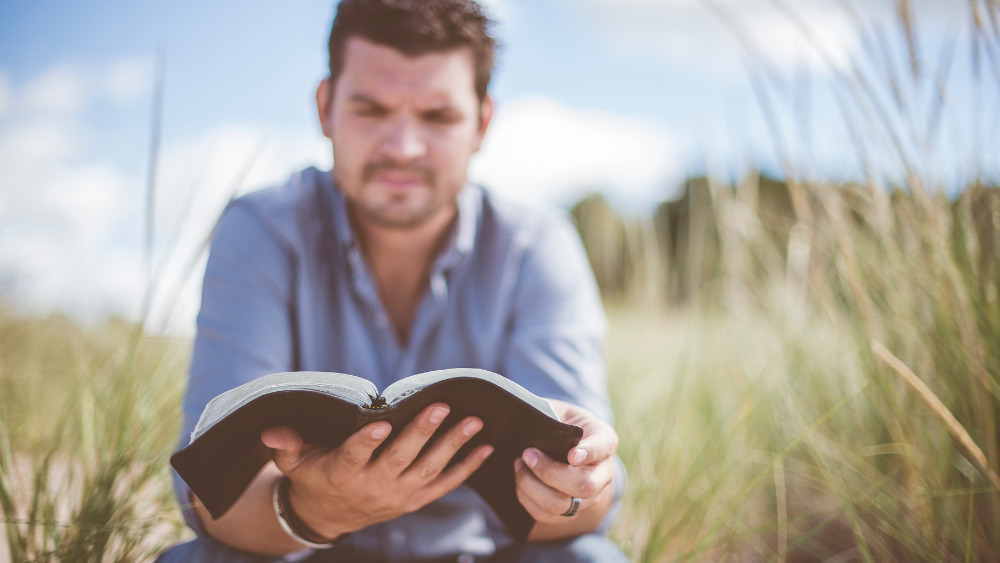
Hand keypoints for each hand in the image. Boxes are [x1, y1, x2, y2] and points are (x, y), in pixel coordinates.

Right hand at [260, 402, 493, 539]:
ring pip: (428, 469)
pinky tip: (485, 448)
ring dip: (453, 445)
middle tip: (441, 406)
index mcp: (342, 472)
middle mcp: (373, 485)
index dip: (366, 441)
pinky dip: (466, 468)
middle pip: (400, 458)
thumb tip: (271, 431)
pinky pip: (444, 484)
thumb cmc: (312, 475)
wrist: (328, 515)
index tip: (379, 424)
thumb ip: (286, 444)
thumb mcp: (293, 461)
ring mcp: (398, 494)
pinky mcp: (415, 499)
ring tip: (474, 422)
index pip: (354, 456)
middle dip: (422, 432)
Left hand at [513, 399, 617, 526]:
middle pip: (584, 486)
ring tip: (519, 464)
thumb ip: (552, 414)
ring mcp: (588, 497)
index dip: (589, 453)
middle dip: (549, 472)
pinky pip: (546, 515)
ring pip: (562, 505)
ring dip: (533, 487)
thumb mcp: (563, 410)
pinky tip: (519, 479)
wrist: (570, 446)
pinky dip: (526, 498)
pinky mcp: (569, 511)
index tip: (571, 454)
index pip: (603, 447)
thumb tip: (531, 419)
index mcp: (605, 440)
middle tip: (527, 453)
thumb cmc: (563, 423)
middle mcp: (603, 473)